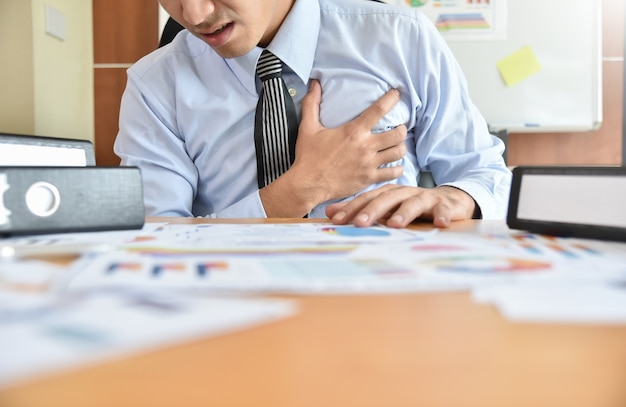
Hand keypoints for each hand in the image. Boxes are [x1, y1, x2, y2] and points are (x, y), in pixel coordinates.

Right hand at [261, 80, 406, 216]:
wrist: (308, 184)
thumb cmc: (308, 156)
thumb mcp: (308, 127)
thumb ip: (311, 104)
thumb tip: (314, 84)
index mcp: (353, 131)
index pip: (379, 110)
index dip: (391, 99)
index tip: (397, 94)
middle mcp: (365, 146)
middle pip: (397, 134)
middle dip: (402, 129)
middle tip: (399, 128)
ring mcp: (369, 164)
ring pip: (398, 152)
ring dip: (400, 148)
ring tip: (397, 146)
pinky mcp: (369, 178)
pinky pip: (393, 173)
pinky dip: (397, 168)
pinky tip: (394, 166)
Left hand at [325, 184, 477, 227]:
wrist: (448, 200)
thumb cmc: (410, 205)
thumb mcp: (386, 208)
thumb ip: (360, 210)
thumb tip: (329, 214)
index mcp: (388, 192)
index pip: (366, 199)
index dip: (351, 208)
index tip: (335, 220)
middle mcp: (403, 192)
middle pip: (386, 199)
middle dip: (372, 210)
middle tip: (359, 223)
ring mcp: (424, 197)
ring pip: (413, 203)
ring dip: (404, 212)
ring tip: (395, 224)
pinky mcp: (443, 204)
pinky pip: (443, 210)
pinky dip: (442, 215)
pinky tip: (440, 224)